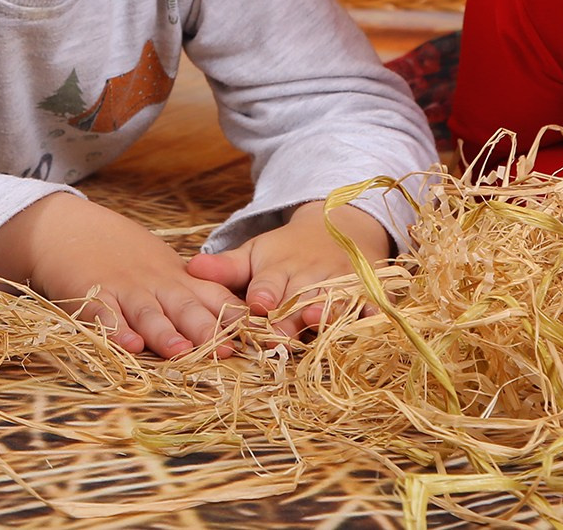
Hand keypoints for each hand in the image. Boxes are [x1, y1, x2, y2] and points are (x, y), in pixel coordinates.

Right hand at [0, 194, 244, 358]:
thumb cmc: (122, 253)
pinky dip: (116, 331)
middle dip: (207, 329)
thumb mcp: (164, 267)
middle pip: (186, 307)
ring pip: (149, 313)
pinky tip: (128, 345)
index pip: (214, 296)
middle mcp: (155, 284)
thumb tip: (236, 318)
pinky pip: (105, 315)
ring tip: (181, 351)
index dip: (236, 316)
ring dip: (166, 333)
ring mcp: (124, 289)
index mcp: (177, 280)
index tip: (260, 334)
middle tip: (227, 350)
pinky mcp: (92, 294)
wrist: (71, 228)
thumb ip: (194, 292)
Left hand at [185, 200, 389, 339]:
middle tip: (279, 335)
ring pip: (333, 300)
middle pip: (300, 298)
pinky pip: (371, 302)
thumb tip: (190, 267)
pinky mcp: (366, 290)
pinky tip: (372, 321)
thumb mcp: (256, 254)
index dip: (265, 292)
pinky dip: (372, 312)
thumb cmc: (286, 252)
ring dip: (327, 311)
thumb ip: (226, 268)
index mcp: (280, 268)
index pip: (270, 282)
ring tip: (317, 322)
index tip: (257, 303)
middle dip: (290, 315)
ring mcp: (340, 283)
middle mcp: (310, 276)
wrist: (337, 227)